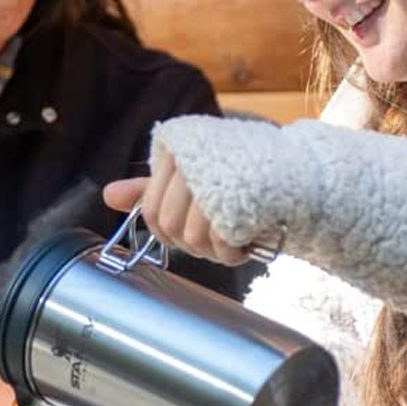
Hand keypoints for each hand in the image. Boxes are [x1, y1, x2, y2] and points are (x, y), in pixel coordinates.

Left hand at [103, 149, 248, 266]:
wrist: (297, 168)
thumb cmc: (238, 173)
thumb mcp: (190, 176)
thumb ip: (151, 188)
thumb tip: (109, 196)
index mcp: (175, 152)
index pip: (152, 211)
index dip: (168, 233)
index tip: (191, 234)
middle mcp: (191, 159)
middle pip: (171, 226)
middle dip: (193, 244)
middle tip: (216, 240)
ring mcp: (216, 176)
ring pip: (193, 237)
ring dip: (214, 251)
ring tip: (233, 240)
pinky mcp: (242, 195)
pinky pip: (222, 240)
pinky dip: (231, 253)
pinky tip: (243, 245)